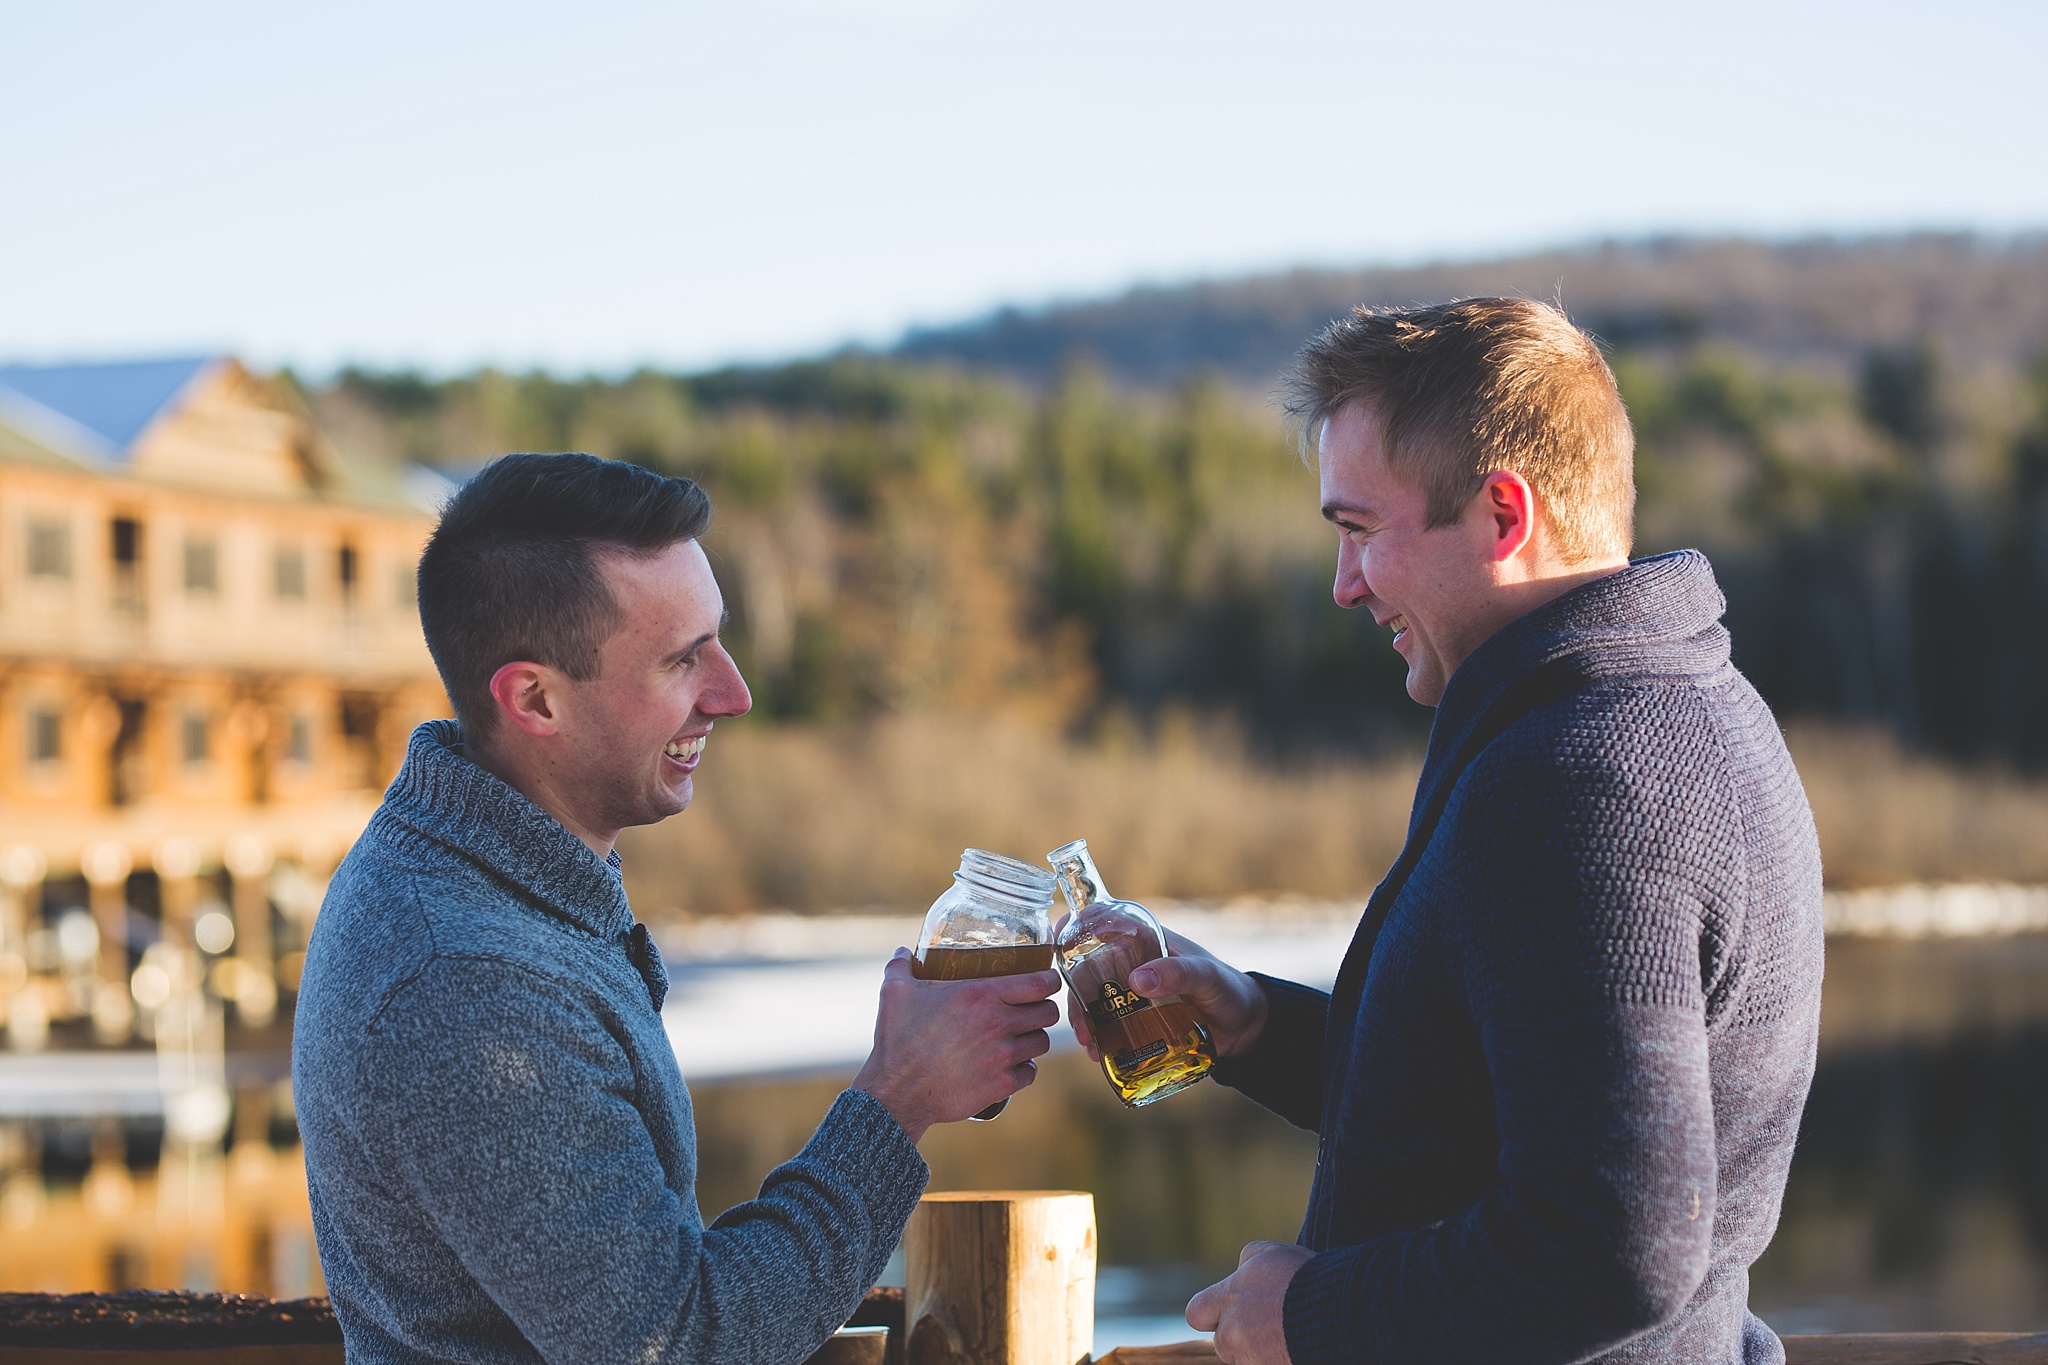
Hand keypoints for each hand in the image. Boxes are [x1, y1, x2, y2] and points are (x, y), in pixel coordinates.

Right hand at [854, 949, 1060, 1141]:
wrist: (896, 1092)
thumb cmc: (897, 1039)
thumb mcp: (894, 993)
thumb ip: (901, 966)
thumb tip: (903, 952)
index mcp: (980, 994)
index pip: (1039, 982)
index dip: (1050, 979)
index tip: (1048, 979)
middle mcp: (998, 1023)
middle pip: (1048, 1012)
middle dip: (1043, 1008)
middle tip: (1032, 1009)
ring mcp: (1003, 1056)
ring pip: (1042, 1042)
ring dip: (1034, 1038)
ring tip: (1021, 1037)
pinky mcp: (1002, 1085)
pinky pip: (1031, 1073)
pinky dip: (1024, 1069)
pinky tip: (1013, 1066)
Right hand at [1066, 928, 1268, 1061]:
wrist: (1245, 1028)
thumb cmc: (1230, 991)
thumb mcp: (1207, 979)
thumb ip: (1179, 973)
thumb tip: (1137, 981)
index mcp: (1144, 938)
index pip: (1099, 921)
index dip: (1073, 929)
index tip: (1058, 948)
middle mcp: (1131, 960)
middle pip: (1085, 967)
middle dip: (1075, 994)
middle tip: (1083, 1027)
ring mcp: (1129, 990)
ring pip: (1091, 998)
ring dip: (1083, 1020)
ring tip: (1091, 1046)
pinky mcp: (1133, 1016)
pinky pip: (1105, 1022)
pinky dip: (1097, 1036)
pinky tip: (1098, 1054)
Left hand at [1186, 1240, 1310, 1364]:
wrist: (1338, 1314)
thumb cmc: (1305, 1280)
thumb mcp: (1271, 1255)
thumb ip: (1246, 1261)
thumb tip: (1239, 1271)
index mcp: (1227, 1299)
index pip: (1196, 1313)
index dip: (1211, 1314)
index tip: (1229, 1312)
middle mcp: (1231, 1333)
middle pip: (1223, 1342)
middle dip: (1240, 1338)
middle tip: (1268, 1327)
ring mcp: (1249, 1359)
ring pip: (1246, 1359)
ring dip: (1261, 1351)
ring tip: (1288, 1336)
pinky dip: (1277, 1359)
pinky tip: (1295, 1348)